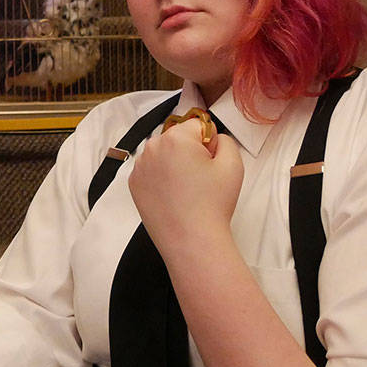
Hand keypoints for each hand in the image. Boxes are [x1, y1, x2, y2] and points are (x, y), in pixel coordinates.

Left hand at [129, 116, 244, 251]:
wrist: (192, 241)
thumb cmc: (212, 204)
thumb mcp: (233, 164)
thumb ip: (226, 140)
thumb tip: (214, 137)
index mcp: (175, 138)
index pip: (197, 126)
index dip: (209, 143)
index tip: (211, 164)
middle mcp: (152, 148)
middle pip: (177, 138)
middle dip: (190, 152)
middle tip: (200, 179)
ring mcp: (139, 166)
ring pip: (163, 154)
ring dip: (174, 164)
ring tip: (187, 190)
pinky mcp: (133, 184)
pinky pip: (151, 170)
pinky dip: (161, 178)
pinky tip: (173, 196)